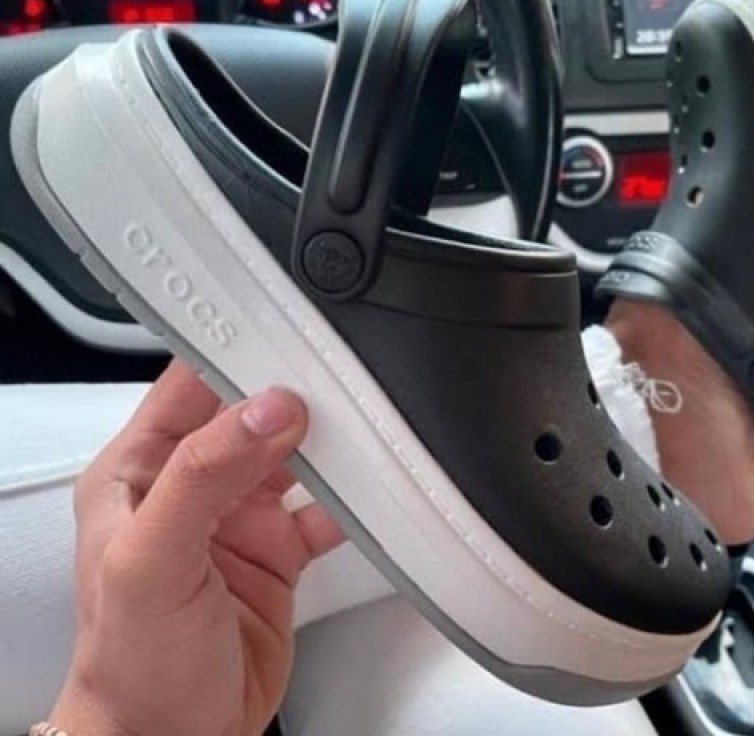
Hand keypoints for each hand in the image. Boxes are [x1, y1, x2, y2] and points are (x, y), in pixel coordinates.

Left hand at [50, 362, 343, 735]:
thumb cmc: (132, 665)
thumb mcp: (152, 561)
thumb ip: (204, 475)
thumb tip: (264, 410)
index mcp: (142, 471)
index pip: (187, 387)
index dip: (232, 356)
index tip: (280, 336)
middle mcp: (193, 486)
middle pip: (251, 414)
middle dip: (292, 392)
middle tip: (336, 375)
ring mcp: (240, 516)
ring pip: (294, 454)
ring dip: (327, 441)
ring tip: (363, 422)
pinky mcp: (279, 548)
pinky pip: (326, 507)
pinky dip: (353, 496)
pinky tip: (373, 490)